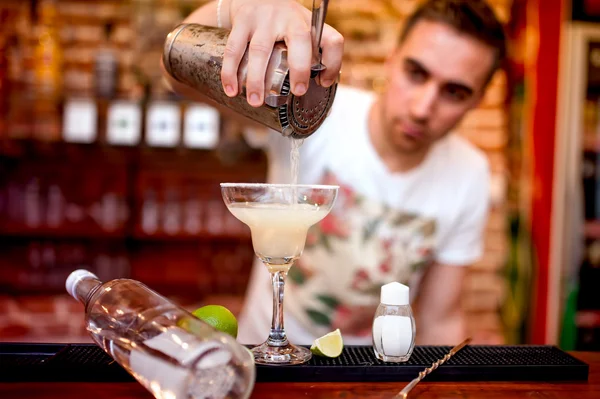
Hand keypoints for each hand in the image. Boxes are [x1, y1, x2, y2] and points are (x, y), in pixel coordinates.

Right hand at [222, 0, 343, 106]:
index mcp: (310, 25)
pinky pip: (234, 49)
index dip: (333, 63)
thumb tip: (321, 86)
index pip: (332, 40)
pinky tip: (231, 89)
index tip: (323, 83)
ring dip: (256, 79)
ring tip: (255, 101)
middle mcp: (290, 18)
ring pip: (260, 50)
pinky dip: (230, 71)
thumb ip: (312, 56)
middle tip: (296, 92)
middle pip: (300, 39)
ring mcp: (265, 19)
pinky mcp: (242, 21)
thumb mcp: (303, 32)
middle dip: (300, 68)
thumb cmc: (283, 24)